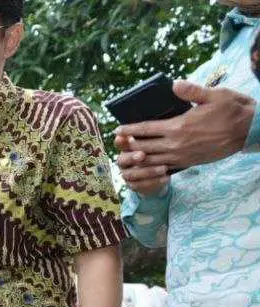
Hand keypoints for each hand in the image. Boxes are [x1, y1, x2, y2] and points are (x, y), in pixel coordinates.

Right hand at [115, 135, 170, 196]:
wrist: (160, 172)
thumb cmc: (161, 150)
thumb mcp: (160, 139)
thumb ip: (155, 133)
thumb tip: (161, 118)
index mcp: (126, 147)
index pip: (120, 143)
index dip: (121, 141)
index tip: (125, 137)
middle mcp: (123, 160)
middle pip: (122, 159)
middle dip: (132, 157)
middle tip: (142, 155)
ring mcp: (126, 173)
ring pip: (131, 174)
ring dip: (147, 171)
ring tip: (163, 168)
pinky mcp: (133, 185)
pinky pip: (139, 186)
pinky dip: (153, 182)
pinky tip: (166, 178)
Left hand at [116, 81, 255, 169]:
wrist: (250, 131)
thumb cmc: (232, 110)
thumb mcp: (214, 95)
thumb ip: (192, 90)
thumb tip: (174, 84)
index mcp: (179, 126)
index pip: (146, 128)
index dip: (130, 130)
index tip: (117, 130)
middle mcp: (177, 144)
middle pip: (144, 147)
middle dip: (128, 145)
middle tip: (116, 144)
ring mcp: (183, 156)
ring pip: (152, 160)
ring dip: (137, 158)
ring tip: (125, 155)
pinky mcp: (190, 162)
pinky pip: (165, 167)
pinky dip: (153, 167)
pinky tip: (146, 165)